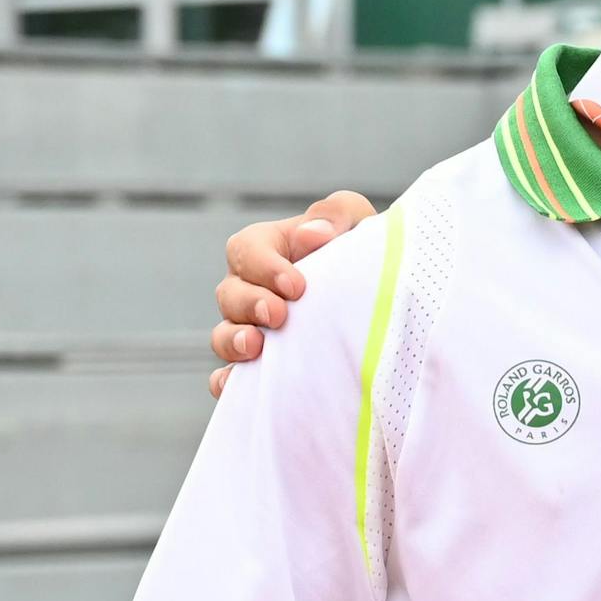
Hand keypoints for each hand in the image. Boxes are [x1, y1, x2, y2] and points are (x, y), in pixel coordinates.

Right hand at [208, 190, 376, 397]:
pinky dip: (227, 382)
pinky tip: (235, 386)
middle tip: (280, 315)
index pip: (246, 250)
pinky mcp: (258, 364)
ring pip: (223, 334)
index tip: (297, 286)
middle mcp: (250, 288)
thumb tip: (311, 235)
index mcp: (266, 248)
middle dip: (251, 304)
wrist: (377, 296)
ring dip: (233, 341)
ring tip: (256, 346)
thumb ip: (334, 214)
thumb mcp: (355, 220)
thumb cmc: (358, 249)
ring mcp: (249, 327)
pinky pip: (229, 376)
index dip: (264, 267)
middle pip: (229, 294)